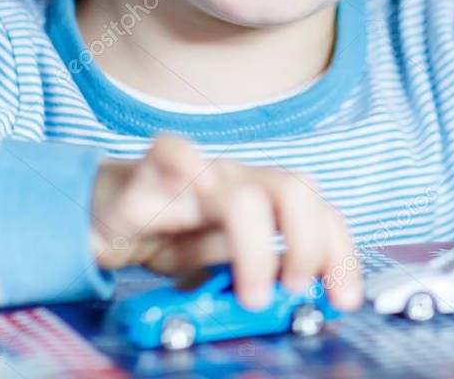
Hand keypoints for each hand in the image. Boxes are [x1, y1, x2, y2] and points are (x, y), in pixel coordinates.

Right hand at [89, 132, 361, 311]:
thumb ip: (264, 269)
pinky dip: (183, 163)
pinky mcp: (149, 175)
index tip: (343, 300)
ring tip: (252, 292)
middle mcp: (236, 180)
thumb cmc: (174, 233)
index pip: (319, 212)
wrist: (110, 213)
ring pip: (239, 191)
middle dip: (307, 244)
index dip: (339, 254)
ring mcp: (197, 175)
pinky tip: (191, 180)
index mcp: (263, 198)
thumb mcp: (227, 262)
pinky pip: (169, 153)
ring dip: (255, 245)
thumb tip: (308, 296)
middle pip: (293, 189)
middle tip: (295, 289)